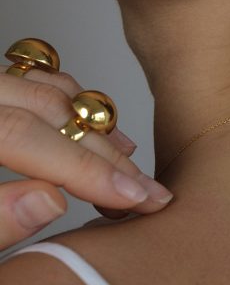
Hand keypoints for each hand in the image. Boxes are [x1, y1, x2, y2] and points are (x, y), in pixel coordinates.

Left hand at [0, 64, 172, 251]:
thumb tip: (50, 204)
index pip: (26, 135)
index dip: (85, 168)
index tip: (132, 196)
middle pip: (51, 111)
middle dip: (105, 155)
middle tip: (148, 191)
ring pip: (52, 89)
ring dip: (96, 127)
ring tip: (130, 162)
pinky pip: (42, 80)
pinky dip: (76, 105)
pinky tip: (97, 127)